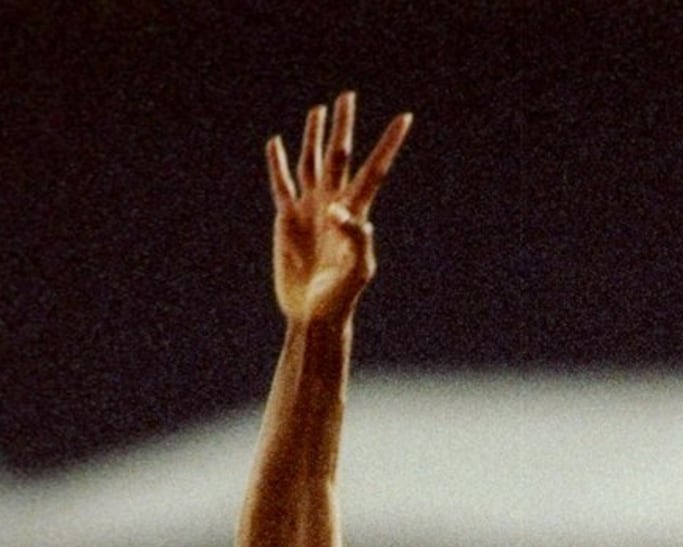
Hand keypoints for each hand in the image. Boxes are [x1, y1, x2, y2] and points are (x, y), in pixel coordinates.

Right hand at [266, 90, 411, 325]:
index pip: (375, 170)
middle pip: (340, 155)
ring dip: (313, 136)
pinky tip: (276, 144)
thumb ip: (355, 239)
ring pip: (311, 162)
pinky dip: (277, 163)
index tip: (405, 118)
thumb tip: (340, 211)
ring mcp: (310, 208)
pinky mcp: (287, 218)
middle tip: (348, 96)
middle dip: (344, 127)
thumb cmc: (341, 297)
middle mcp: (333, 203)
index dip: (389, 144)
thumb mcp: (356, 271)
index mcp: (355, 212)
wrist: (314, 314)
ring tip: (319, 111)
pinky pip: (282, 184)